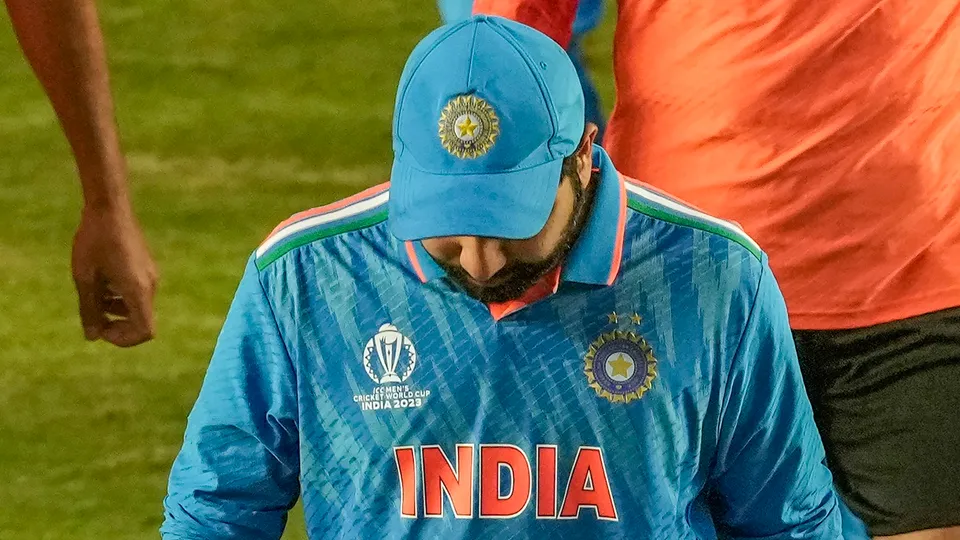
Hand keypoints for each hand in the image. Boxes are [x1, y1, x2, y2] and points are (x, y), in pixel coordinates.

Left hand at [72, 202, 157, 346]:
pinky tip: (101, 282)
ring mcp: (150, 276)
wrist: (109, 208)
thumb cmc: (94, 241)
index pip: (145, 331)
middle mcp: (150, 286)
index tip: (101, 329)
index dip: (124, 339)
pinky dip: (121, 297)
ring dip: (117, 311)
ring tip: (92, 296)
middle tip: (92, 317)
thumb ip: (89, 309)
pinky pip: (137, 293)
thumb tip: (92, 337)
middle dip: (117, 325)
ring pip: (138, 307)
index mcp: (137, 290)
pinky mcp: (146, 267)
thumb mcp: (85, 278)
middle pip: (142, 321)